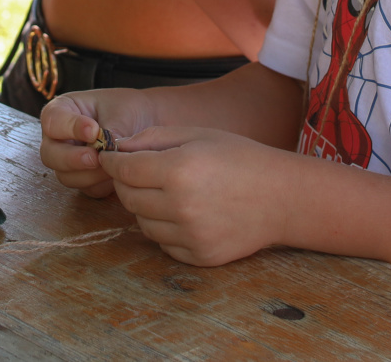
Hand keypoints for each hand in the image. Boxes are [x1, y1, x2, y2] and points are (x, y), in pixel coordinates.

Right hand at [39, 87, 159, 198]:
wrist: (148, 121)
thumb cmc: (129, 108)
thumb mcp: (121, 112)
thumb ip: (109, 130)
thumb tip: (104, 152)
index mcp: (62, 111)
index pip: (53, 121)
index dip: (69, 128)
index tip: (93, 130)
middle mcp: (59, 139)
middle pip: (50, 155)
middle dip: (71, 159)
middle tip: (94, 158)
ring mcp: (70, 162)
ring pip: (67, 177)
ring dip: (90, 175)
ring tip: (114, 165)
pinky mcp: (86, 180)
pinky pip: (88, 189)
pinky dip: (103, 184)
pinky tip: (118, 174)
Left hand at [99, 126, 292, 265]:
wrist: (281, 197)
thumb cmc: (240, 158)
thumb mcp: (196, 134)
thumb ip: (152, 139)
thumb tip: (117, 149)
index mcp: (178, 170)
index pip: (124, 170)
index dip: (112, 162)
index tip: (109, 158)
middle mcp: (181, 207)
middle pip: (128, 198)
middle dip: (126, 183)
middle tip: (138, 172)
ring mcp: (191, 236)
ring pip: (142, 224)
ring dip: (145, 207)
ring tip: (167, 192)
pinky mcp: (199, 256)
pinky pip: (163, 244)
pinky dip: (165, 229)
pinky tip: (184, 212)